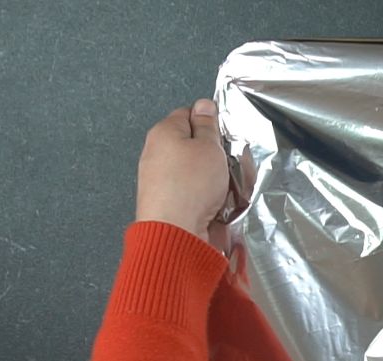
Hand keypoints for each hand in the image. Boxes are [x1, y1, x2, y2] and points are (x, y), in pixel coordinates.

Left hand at [135, 99, 227, 238]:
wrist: (176, 232)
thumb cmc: (190, 188)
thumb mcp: (210, 146)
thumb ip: (208, 125)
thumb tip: (204, 106)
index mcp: (163, 132)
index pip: (189, 114)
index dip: (210, 123)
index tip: (224, 135)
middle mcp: (155, 153)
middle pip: (191, 145)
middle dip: (212, 154)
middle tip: (227, 162)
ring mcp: (158, 179)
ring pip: (193, 171)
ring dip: (211, 178)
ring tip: (222, 188)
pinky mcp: (165, 201)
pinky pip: (191, 192)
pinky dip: (204, 196)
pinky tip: (213, 204)